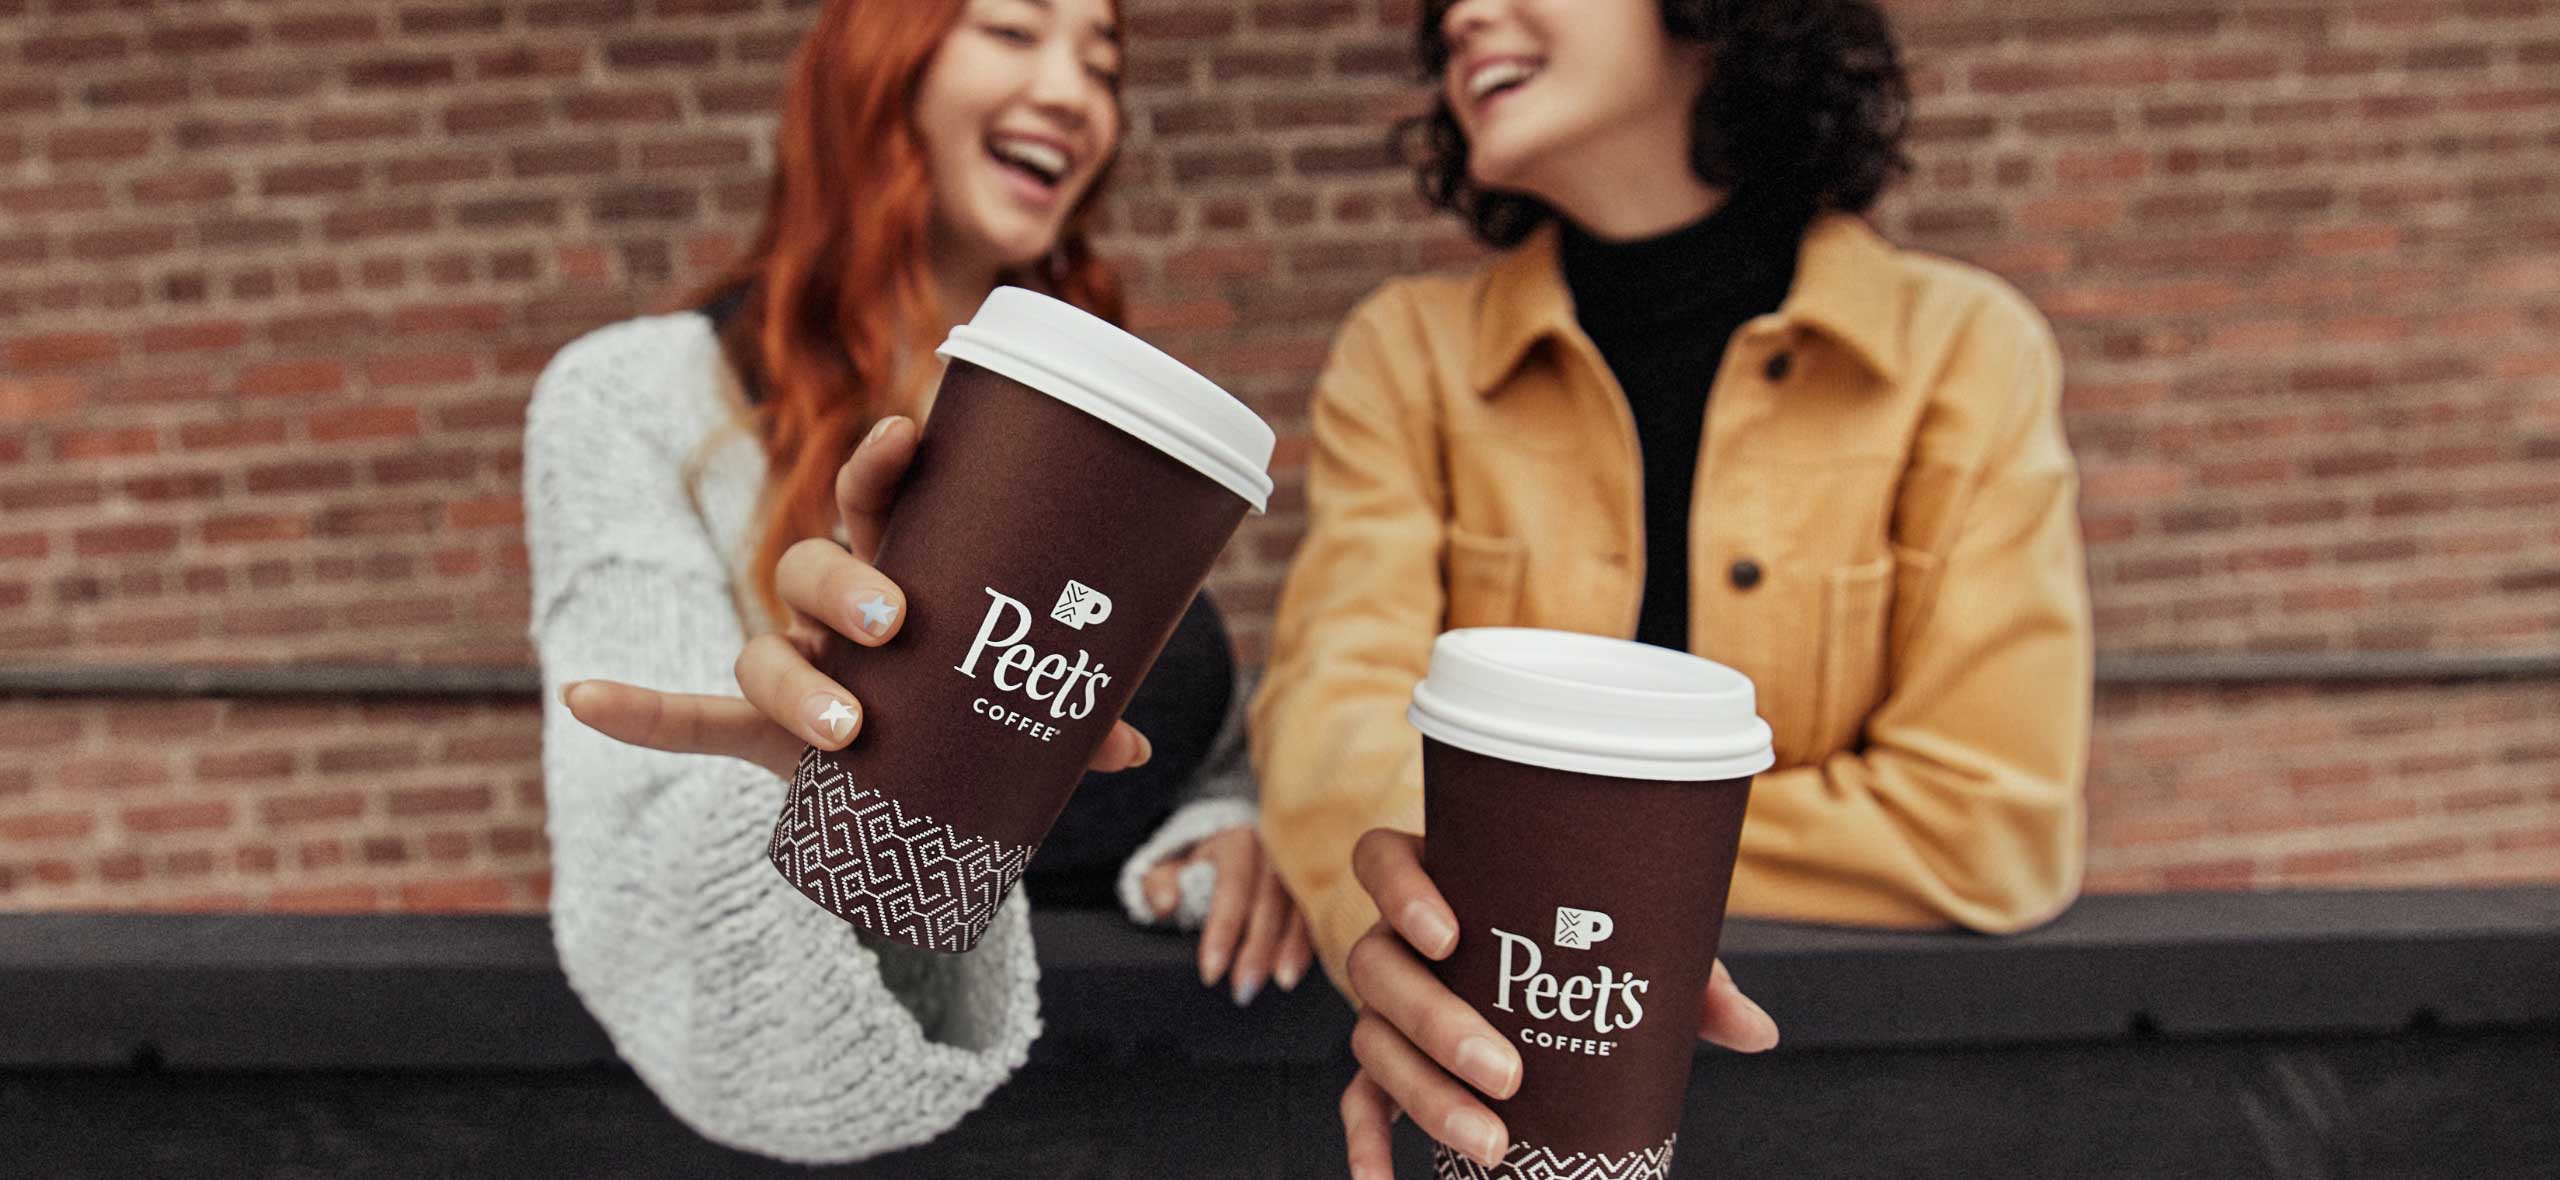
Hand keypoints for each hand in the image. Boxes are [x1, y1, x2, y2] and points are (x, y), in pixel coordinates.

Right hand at [559, 415, 1151, 777]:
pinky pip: (690, 717)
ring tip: (847, 725)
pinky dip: (640, 710)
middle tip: (896, 621)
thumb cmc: (964, 704)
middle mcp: (834, 609)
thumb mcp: (1018, 706)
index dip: (887, 464)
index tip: (908, 434)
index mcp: (897, 568)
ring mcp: (795, 668)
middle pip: (814, 569)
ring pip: (767, 651)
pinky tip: (582, 697)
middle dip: (848, 588)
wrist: (909, 781)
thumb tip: (1132, 751)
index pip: (880, 499)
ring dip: (797, 683)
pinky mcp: (761, 736)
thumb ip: (1072, 727)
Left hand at [1140, 825, 1314, 1004]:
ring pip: (1300, 907)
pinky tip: (1299, 970)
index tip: (1211, 971)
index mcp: (1238, 841)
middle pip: (1270, 900)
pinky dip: (1311, 944)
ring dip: (1293, 948)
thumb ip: (1159, 884)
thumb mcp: (1171, 868)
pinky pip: (1317, 914)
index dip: (1223, 930)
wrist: (1234, 845)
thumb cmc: (1200, 865)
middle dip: (1259, 948)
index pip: (1233, 886)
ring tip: (1282, 982)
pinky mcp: (1314, 885)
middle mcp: (1275, 849)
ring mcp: (1298, 866)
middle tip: (1244, 989)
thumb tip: (1165, 904)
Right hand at [1336, 828, 1778, 1178]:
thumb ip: (1687, 975)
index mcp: (1443, 879)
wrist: (1542, 970)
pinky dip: (1366, 1143)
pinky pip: (1358, 1100)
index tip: (1450, 932)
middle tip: (1506, 1071)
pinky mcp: (1383, 1061)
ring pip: (1372, 1039)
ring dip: (1424, 1094)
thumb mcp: (1633, 942)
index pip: (1382, 860)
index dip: (1401, 892)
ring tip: (1490, 1141)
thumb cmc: (1584, 941)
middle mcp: (1398, 938)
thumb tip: (1757, 1032)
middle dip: (1436, 1024)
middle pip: (1377, 966)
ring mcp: (1385, 1003)